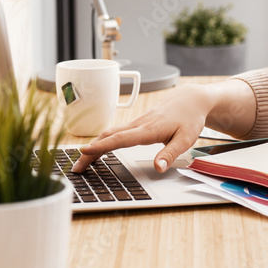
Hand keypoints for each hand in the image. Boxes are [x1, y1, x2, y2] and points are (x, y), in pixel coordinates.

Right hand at [70, 85, 209, 173]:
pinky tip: (97, 150)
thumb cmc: (189, 118)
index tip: (84, 152)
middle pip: (108, 137)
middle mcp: (139, 124)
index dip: (102, 147)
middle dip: (90, 152)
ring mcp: (137, 123)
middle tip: (75, 167)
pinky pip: (115, 132)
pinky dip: (103, 141)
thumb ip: (170, 154)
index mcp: (149, 129)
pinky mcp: (137, 124)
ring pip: (110, 134)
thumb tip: (157, 168)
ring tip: (81, 163)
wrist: (191, 99)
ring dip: (94, 147)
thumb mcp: (186, 139)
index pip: (121, 139)